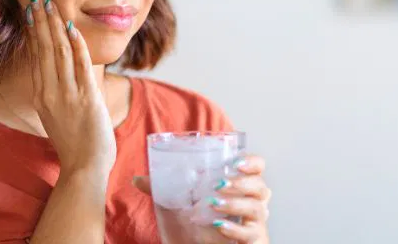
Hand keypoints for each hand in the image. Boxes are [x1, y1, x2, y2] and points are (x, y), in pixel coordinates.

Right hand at [25, 0, 116, 176]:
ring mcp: (67, 95)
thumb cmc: (74, 144)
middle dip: (41, 20)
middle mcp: (49, 92)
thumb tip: (54, 77)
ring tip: (51, 4)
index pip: (36, 56)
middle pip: (44, 49)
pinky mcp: (86, 98)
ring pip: (59, 52)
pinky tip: (72, 27)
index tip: (32, 11)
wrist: (83, 167)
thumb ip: (53, 95)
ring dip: (55, 25)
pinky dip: (76, 45)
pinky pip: (80, 66)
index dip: (34, 31)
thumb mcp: (55, 116)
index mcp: (40, 95)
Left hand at [133, 155, 270, 243]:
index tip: (234, 162)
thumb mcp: (177, 204)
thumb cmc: (194, 227)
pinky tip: (219, 225)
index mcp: (239, 187)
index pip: (257, 167)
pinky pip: (251, 234)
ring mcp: (254, 223)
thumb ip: (161, 189)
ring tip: (213, 202)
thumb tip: (136, 179)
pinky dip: (234, 228)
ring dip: (235, 203)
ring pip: (257, 208)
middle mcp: (252, 203)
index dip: (251, 162)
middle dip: (241, 182)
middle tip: (218, 184)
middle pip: (261, 186)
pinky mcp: (253, 241)